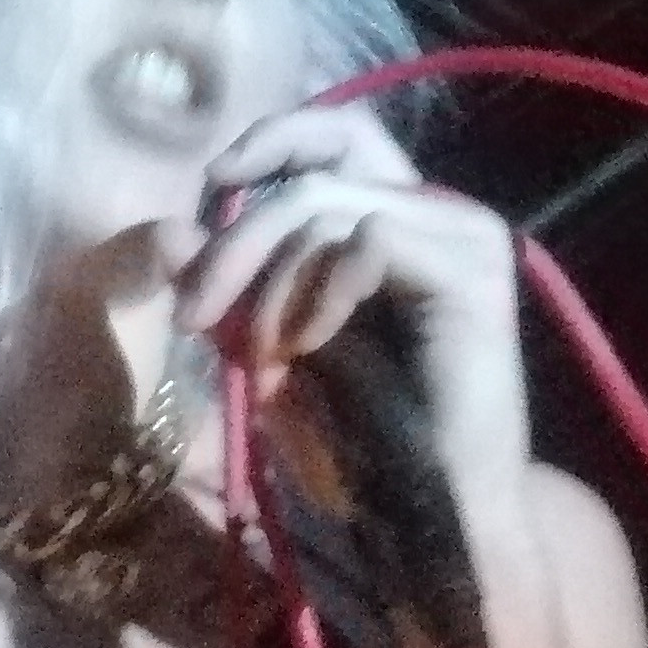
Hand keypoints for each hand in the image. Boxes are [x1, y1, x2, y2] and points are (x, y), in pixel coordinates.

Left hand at [181, 100, 535, 495]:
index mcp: (397, 220)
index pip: (335, 135)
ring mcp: (463, 238)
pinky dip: (319, 295)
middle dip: (240, 230)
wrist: (433, 513)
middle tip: (195, 311)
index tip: (209, 187)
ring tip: (265, 358)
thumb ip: (237, 285)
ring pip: (328, 206)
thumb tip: (175, 231)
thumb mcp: (272, 346)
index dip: (268, 143)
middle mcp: (437, 214)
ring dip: (270, 286)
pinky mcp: (472, 273)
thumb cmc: (358, 440)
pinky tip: (310, 349)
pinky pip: (368, 241)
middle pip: (323, 160)